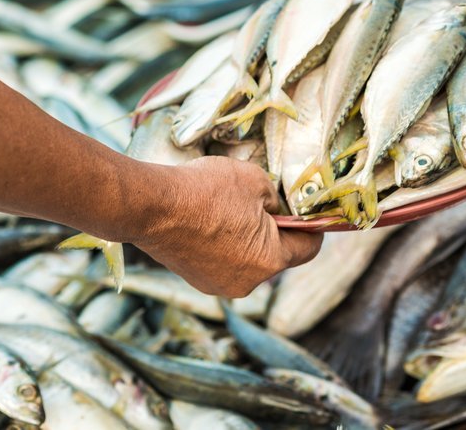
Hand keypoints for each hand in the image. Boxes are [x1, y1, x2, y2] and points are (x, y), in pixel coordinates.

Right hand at [133, 156, 321, 296]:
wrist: (151, 206)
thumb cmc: (206, 191)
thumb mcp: (257, 181)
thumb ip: (277, 200)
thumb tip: (277, 211)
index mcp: (270, 261)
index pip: (308, 248)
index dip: (314, 228)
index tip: (314, 215)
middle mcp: (248, 282)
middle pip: (277, 255)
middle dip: (276, 230)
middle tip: (266, 203)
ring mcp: (219, 285)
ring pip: (249, 259)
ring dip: (248, 238)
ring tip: (232, 208)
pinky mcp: (197, 280)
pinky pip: (224, 260)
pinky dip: (225, 244)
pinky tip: (211, 220)